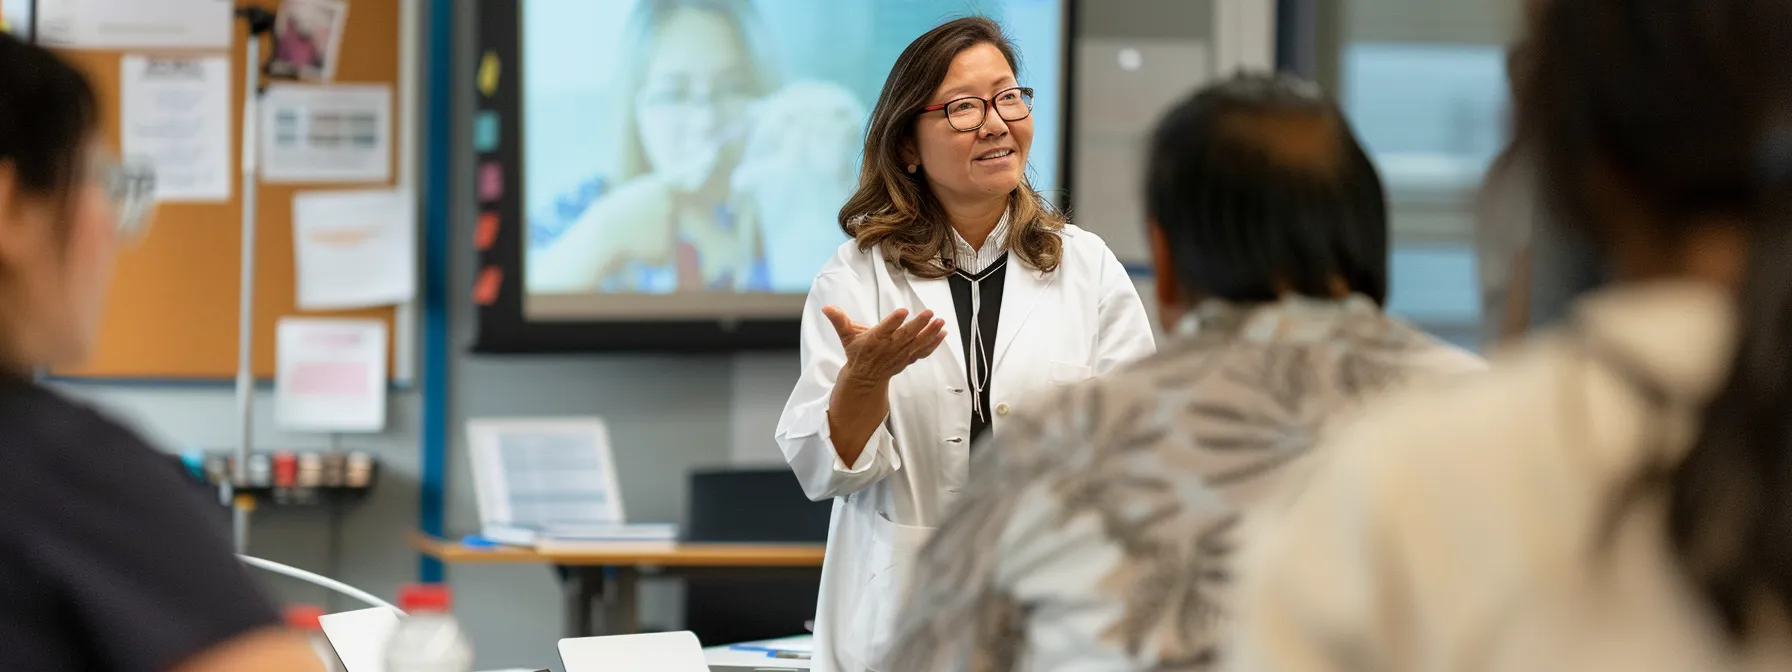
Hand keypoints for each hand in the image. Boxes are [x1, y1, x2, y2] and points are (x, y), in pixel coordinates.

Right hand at [823, 306, 947, 382]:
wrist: (865, 377)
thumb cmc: (858, 352)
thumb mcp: (846, 336)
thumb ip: (839, 320)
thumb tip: (826, 307)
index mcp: (873, 340)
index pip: (884, 330)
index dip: (893, 321)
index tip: (902, 311)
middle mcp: (888, 348)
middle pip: (905, 336)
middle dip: (918, 325)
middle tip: (929, 313)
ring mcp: (900, 355)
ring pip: (917, 343)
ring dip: (930, 333)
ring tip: (940, 321)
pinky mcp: (908, 358)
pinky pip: (923, 351)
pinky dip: (934, 343)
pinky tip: (943, 332)